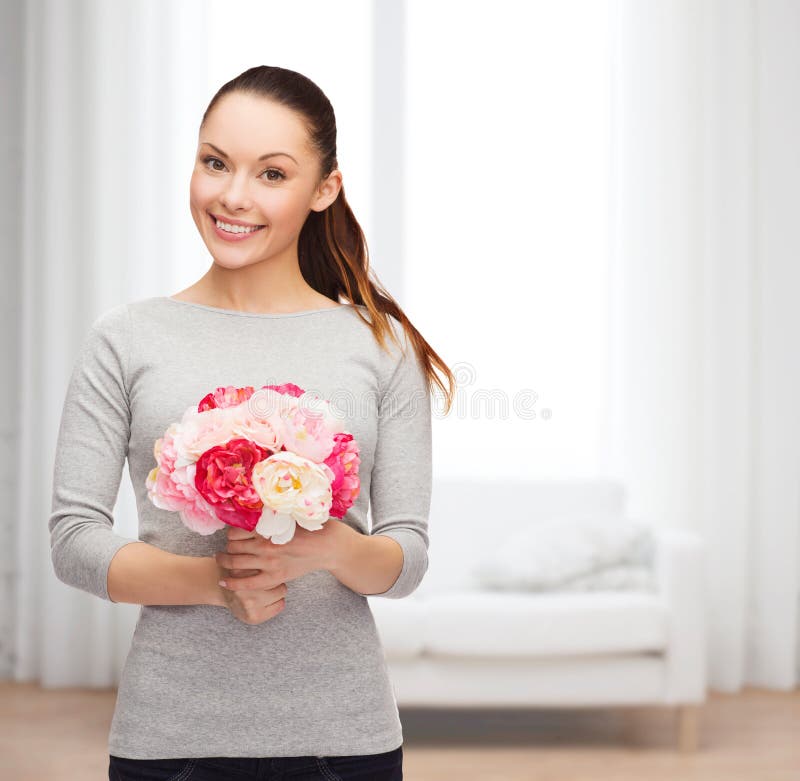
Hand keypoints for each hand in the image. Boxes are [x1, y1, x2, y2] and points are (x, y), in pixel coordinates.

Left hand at [214, 520, 339, 622]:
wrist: (328, 547)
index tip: (231, 535)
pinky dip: (232, 583)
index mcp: (268, 528)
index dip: (230, 533)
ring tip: (220, 560)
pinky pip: (247, 583)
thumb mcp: (289, 516)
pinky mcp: (275, 576)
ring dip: (224, 562)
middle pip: (233, 547)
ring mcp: (269, 562)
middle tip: (223, 548)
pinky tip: (223, 582)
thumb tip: (253, 511)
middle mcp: (265, 545)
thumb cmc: (311, 528)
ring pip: (235, 563)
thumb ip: (270, 516)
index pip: (236, 531)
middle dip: (226, 548)